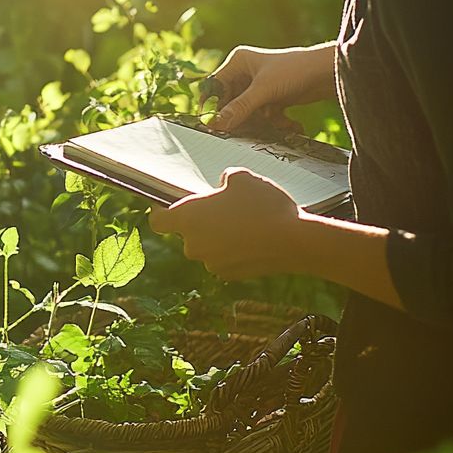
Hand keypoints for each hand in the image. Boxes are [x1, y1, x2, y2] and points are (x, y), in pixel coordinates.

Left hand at [148, 168, 305, 279]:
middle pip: (187, 233)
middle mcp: (193, 245)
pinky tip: (254, 238)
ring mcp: (211, 263)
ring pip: (208, 246)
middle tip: (224, 208)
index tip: (169, 205)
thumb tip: (222, 186)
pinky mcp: (229, 275)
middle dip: (201, 222)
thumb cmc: (264, 205)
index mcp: (189, 218)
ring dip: (219, 236)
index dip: (161, 212)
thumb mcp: (242, 177)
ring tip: (245, 222)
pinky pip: (224, 258)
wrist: (294, 241)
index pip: (158, 221)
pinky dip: (233, 250)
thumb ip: (224, 179)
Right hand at [201, 43, 336, 132]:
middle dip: (239, 117)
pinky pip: (262, 116)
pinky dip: (273, 122)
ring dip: (259, 121)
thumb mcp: (264, 91)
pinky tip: (289, 122)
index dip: (212, 106)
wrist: (329, 74)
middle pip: (230, 103)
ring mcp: (259, 87)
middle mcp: (245, 73)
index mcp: (238, 63)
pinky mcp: (272, 98)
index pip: (214, 87)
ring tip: (273, 121)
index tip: (212, 124)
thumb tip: (216, 124)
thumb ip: (239, 108)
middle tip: (244, 130)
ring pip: (247, 112)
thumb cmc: (296, 70)